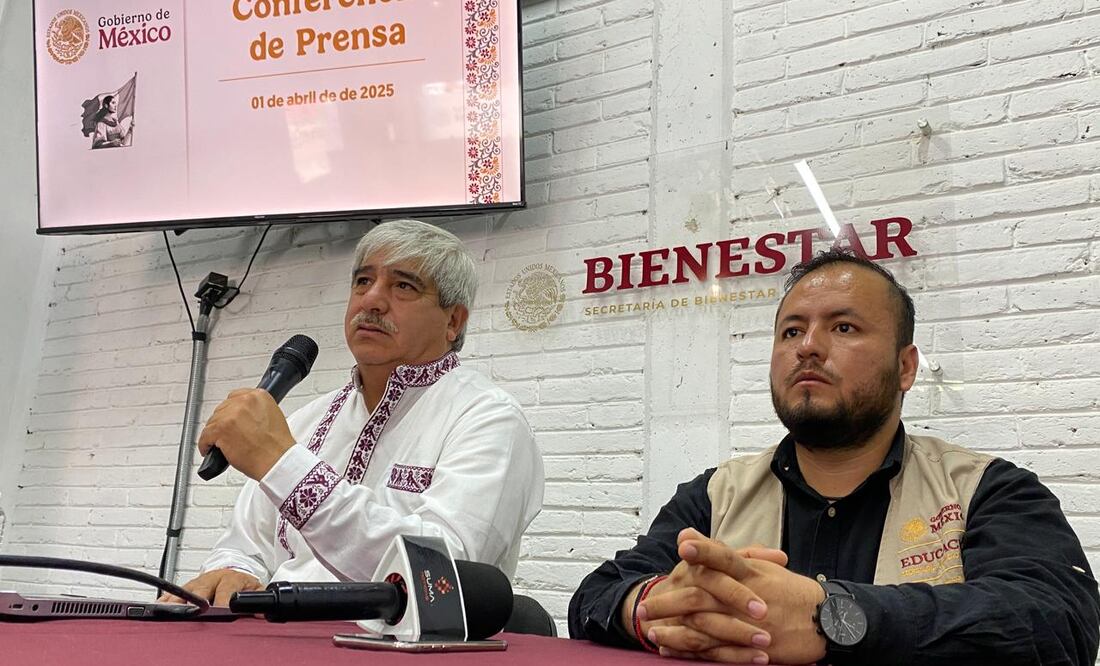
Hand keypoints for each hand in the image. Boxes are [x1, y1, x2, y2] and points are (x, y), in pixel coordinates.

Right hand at [158, 568, 262, 606]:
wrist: (234, 569)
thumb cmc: (242, 584)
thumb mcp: (255, 589)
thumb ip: (259, 598)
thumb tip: (263, 611)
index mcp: (231, 578)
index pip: (226, 589)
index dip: (222, 600)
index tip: (219, 609)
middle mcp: (212, 578)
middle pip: (201, 588)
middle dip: (196, 600)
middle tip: (191, 611)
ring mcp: (198, 582)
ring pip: (185, 590)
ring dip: (177, 600)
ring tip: (168, 609)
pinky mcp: (187, 587)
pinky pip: (174, 593)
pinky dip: (167, 600)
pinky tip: (160, 606)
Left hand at [197, 388, 295, 479]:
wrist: (277, 461)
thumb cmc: (277, 445)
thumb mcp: (272, 417)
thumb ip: (256, 410)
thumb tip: (242, 415)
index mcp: (259, 396)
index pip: (235, 397)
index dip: (231, 411)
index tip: (230, 418)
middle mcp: (245, 402)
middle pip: (222, 409)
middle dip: (223, 422)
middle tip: (227, 434)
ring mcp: (231, 415)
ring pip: (212, 422)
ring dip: (214, 433)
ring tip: (219, 443)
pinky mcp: (221, 429)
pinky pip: (205, 435)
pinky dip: (205, 444)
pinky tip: (210, 449)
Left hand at [644, 531, 826, 663]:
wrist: (827, 623)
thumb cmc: (791, 591)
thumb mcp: (762, 567)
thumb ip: (723, 553)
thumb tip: (689, 534)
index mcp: (753, 574)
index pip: (726, 557)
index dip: (706, 549)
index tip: (683, 544)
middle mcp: (750, 598)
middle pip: (705, 596)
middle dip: (670, 601)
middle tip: (645, 606)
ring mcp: (750, 625)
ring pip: (705, 627)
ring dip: (675, 630)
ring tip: (651, 631)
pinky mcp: (752, 650)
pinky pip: (716, 652)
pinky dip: (691, 652)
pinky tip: (671, 651)